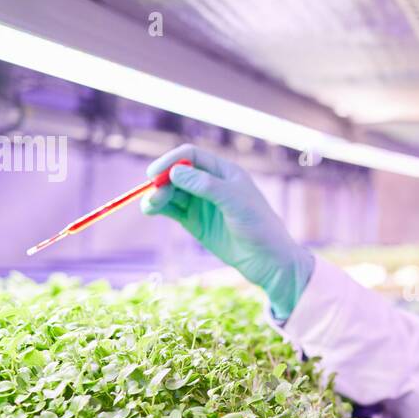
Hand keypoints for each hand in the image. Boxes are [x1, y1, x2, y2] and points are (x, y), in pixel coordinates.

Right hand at [141, 144, 313, 319]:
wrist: (269, 261)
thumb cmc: (259, 226)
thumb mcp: (235, 202)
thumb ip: (207, 186)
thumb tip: (175, 172)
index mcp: (225, 172)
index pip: (191, 156)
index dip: (171, 161)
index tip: (155, 173)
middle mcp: (211, 184)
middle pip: (177, 174)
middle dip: (162, 181)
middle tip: (154, 195)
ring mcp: (202, 204)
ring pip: (172, 192)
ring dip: (158, 195)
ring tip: (150, 207)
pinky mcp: (196, 223)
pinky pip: (173, 210)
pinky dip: (160, 208)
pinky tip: (151, 210)